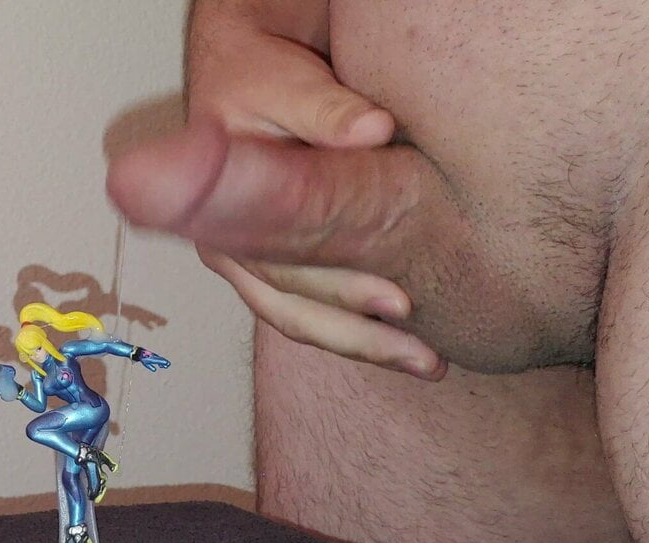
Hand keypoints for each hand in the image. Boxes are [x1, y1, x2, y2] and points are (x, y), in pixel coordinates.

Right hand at [107, 1, 452, 380]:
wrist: (238, 74)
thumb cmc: (252, 77)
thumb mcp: (282, 86)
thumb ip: (324, 111)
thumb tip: (374, 131)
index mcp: (220, 219)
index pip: (284, 272)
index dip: (342, 291)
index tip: (398, 304)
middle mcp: (230, 249)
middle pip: (293, 310)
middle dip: (360, 336)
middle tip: (423, 353)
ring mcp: (251, 261)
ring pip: (302, 319)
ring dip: (363, 344)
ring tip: (428, 363)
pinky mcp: (279, 260)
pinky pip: (312, 307)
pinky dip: (357, 326)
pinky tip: (407, 340)